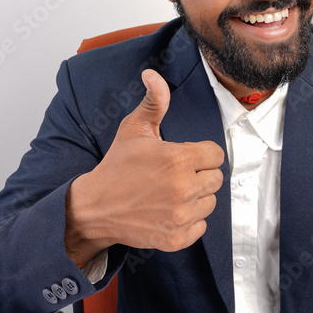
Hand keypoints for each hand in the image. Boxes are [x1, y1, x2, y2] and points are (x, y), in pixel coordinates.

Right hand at [65, 69, 223, 262]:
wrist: (95, 208)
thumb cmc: (116, 167)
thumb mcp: (133, 130)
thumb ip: (154, 102)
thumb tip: (153, 75)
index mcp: (179, 159)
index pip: (216, 154)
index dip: (200, 154)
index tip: (183, 157)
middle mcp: (184, 188)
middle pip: (216, 179)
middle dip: (200, 175)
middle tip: (175, 176)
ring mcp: (181, 215)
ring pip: (210, 203)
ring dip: (196, 198)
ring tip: (171, 193)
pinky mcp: (177, 237)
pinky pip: (201, 226)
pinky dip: (190, 221)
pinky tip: (170, 211)